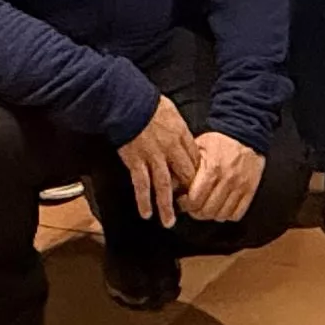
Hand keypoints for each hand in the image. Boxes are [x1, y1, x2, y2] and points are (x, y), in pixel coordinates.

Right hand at [118, 97, 200, 228]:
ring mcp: (153, 156)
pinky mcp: (136, 161)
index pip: (194, 160)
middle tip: (190, 208)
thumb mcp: (172, 112)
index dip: (197, 175)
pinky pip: (141, 185)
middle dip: (189, 193)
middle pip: (185, 175)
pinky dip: (143, 200)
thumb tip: (182, 137)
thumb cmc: (147, 103)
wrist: (127, 102)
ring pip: (165, 186)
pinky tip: (146, 213)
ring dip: (167, 206)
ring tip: (169, 222)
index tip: (197, 186)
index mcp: (180, 135)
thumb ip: (178, 128)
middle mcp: (170, 149)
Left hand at [181, 131, 265, 224]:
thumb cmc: (220, 140)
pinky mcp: (250, 190)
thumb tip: (172, 184)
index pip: (195, 200)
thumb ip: (185, 166)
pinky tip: (221, 207)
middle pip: (207, 211)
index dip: (185, 204)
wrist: (246, 132)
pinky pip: (237, 214)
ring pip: (221, 215)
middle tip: (192, 206)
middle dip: (196, 212)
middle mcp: (228, 179)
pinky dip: (227, 215)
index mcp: (213, 169)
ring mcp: (240, 186)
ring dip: (211, 215)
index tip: (182, 200)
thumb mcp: (198, 147)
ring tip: (206, 206)